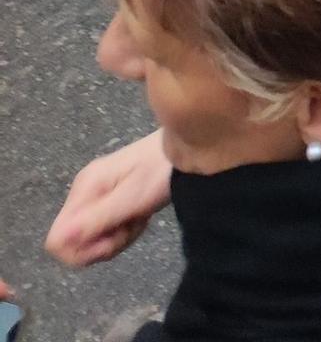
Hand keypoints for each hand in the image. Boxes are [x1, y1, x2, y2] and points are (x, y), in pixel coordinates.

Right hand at [46, 130, 171, 268]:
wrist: (186, 147)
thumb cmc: (160, 172)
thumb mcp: (131, 199)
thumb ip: (95, 221)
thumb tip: (57, 243)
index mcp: (84, 189)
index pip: (56, 239)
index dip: (82, 251)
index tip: (111, 241)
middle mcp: (83, 191)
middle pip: (74, 242)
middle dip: (103, 244)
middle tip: (130, 227)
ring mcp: (94, 195)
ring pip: (91, 238)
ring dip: (117, 237)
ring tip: (139, 218)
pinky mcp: (108, 199)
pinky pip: (105, 229)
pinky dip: (123, 230)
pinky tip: (140, 216)